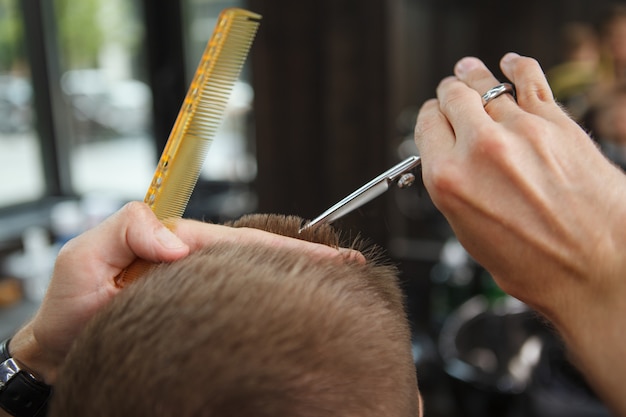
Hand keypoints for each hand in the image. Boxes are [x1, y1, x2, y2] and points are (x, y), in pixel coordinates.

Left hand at [9, 202, 358, 384]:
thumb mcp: (83, 256)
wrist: (61, 351)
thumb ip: (126, 228)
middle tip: (351, 269)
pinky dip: (273, 305)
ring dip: (297, 283)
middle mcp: (196, 266)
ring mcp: (201, 294)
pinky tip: (294, 311)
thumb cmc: (72, 308)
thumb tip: (178, 242)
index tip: (329, 254)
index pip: (242, 242)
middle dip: (307, 262)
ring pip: (257, 283)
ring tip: (337, 288)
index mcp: (180, 246)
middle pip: (261, 259)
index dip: (287, 247)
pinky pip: (243, 309)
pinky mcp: (200, 319)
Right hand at [414, 53, 625, 413]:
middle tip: (451, 97)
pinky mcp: (557, 123)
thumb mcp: (472, 236)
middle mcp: (480, 149)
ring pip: (486, 84)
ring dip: (474, 77)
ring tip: (470, 71)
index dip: (430, 120)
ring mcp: (521, 131)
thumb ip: (455, 190)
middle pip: (451, 96)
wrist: (599, 270)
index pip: (426, 124)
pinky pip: (529, 78)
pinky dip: (516, 66)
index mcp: (449, 180)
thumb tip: (452, 165)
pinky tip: (511, 64)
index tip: (435, 119)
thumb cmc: (539, 266)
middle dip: (448, 96)